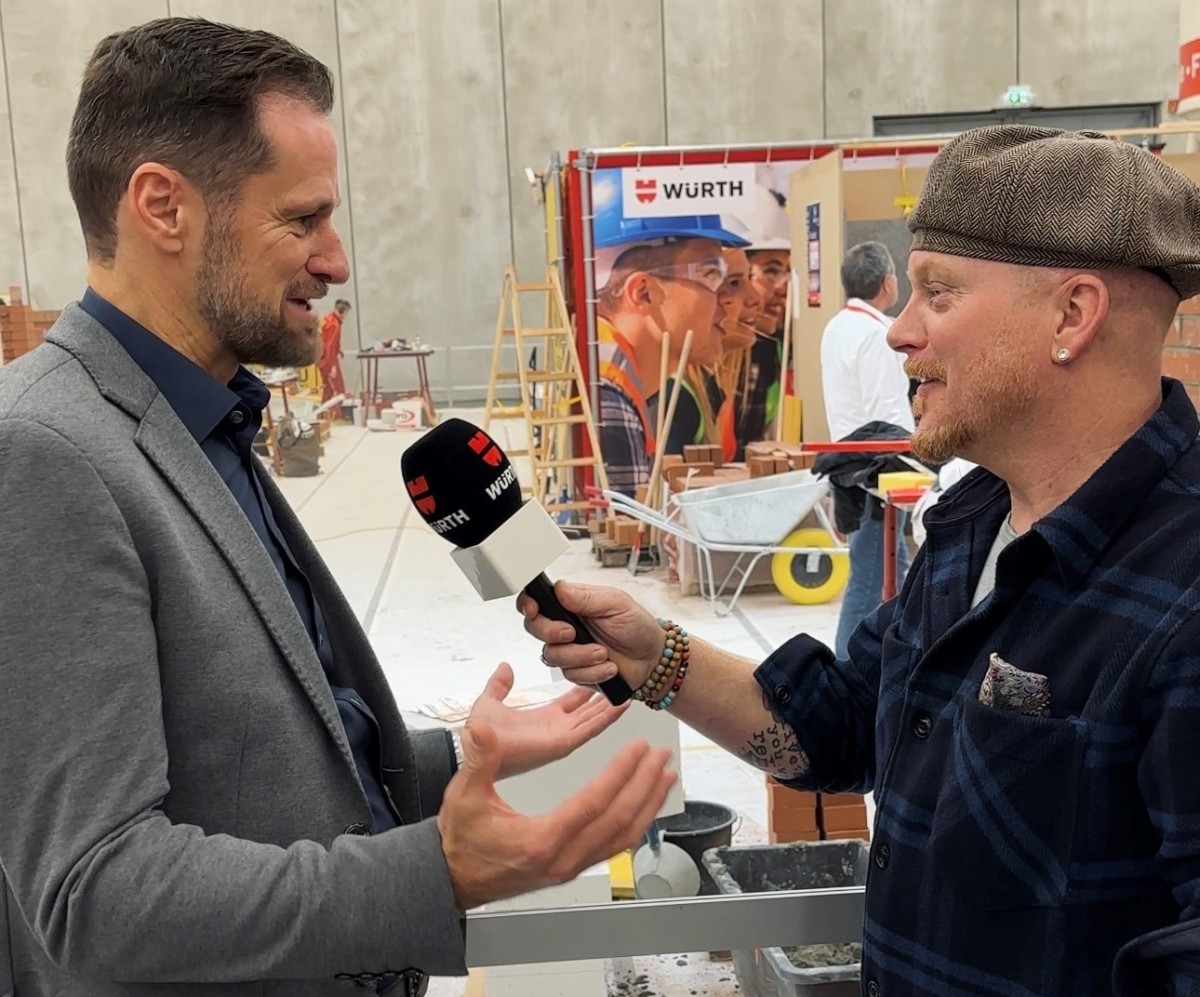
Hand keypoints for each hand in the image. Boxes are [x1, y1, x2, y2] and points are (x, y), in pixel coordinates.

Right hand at [438, 719, 675, 910]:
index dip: (620, 774)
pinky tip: (646, 807)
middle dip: (645, 785)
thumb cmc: (461, 839)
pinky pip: (613, 847)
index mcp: (540, 840)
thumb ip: (479, 759)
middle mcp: (562, 859)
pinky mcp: (572, 868)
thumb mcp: (464, 796)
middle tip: (662, 757)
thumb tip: (481, 728)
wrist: (454, 879)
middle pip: (617, 821)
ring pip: (622, 838)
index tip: (639, 749)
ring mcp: (570, 867)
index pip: (593, 804)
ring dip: (648, 805)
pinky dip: (636, 824)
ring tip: (666, 778)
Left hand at [468, 662, 628, 778]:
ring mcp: (561, 737)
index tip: (598, 677)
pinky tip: (621, 706)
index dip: (585, 691)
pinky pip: (590, 729)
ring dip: (610, 708)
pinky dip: (607, 718)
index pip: (570, 703)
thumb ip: (499, 685)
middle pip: (587, 712)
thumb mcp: (490, 700)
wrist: (475, 746)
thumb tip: (505, 668)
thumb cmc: (480, 734)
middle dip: (604, 699)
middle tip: (620, 684)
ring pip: (594, 720)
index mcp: (542, 719)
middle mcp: (555, 729)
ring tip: (628, 693)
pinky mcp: (562, 743)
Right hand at [516, 582, 662, 691]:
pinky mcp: (577, 671)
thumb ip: (586, 597)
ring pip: (552, 655)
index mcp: (572, 604)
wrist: (653, 660)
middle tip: (572, 633)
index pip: (538, 599)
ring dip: (580, 656)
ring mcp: (569, 650)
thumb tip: (559, 588)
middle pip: (535, 628)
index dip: (528, 604)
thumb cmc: (637, 627)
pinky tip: (609, 668)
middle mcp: (566, 626)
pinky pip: (571, 674)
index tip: (533, 609)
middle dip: (550, 632)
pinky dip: (592, 672)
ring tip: (604, 653)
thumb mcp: (616, 604)